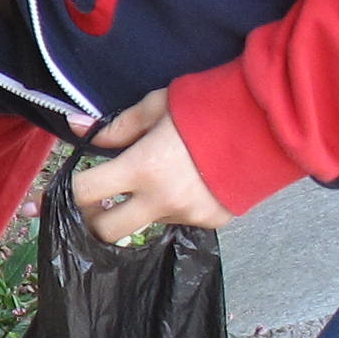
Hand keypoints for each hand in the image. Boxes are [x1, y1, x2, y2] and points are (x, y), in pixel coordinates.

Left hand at [67, 89, 227, 238]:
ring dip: (142, 206)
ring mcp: (188, 216)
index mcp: (143, 168)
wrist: (269, 123)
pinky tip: (192, 181)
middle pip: (107, 232)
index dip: (70, 189)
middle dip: (95, 219)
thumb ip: (116, 126)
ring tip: (163, 175)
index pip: (86, 193)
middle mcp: (162, 200)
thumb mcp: (157, 106)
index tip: (69, 186)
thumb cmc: (208, 106)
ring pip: (146, 223)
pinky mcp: (211, 222)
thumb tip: (78, 129)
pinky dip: (175, 205)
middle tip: (100, 201)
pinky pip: (179, 220)